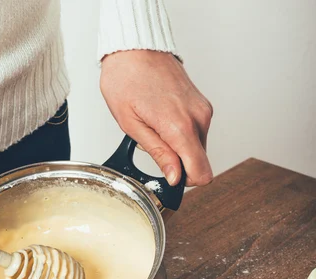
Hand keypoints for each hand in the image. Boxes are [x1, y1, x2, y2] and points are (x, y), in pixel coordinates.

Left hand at [100, 50, 212, 186]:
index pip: (201, 172)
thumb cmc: (126, 80)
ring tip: (156, 129)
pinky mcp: (202, 105)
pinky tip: (164, 121)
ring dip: (179, 148)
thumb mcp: (132, 125)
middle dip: (178, 163)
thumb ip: (159, 153)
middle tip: (154, 146)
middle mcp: (198, 118)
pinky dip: (182, 135)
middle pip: (199, 162)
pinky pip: (197, 133)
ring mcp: (202, 110)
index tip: (169, 177)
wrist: (135, 47)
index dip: (185, 181)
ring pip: (198, 148)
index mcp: (180, 126)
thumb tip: (175, 177)